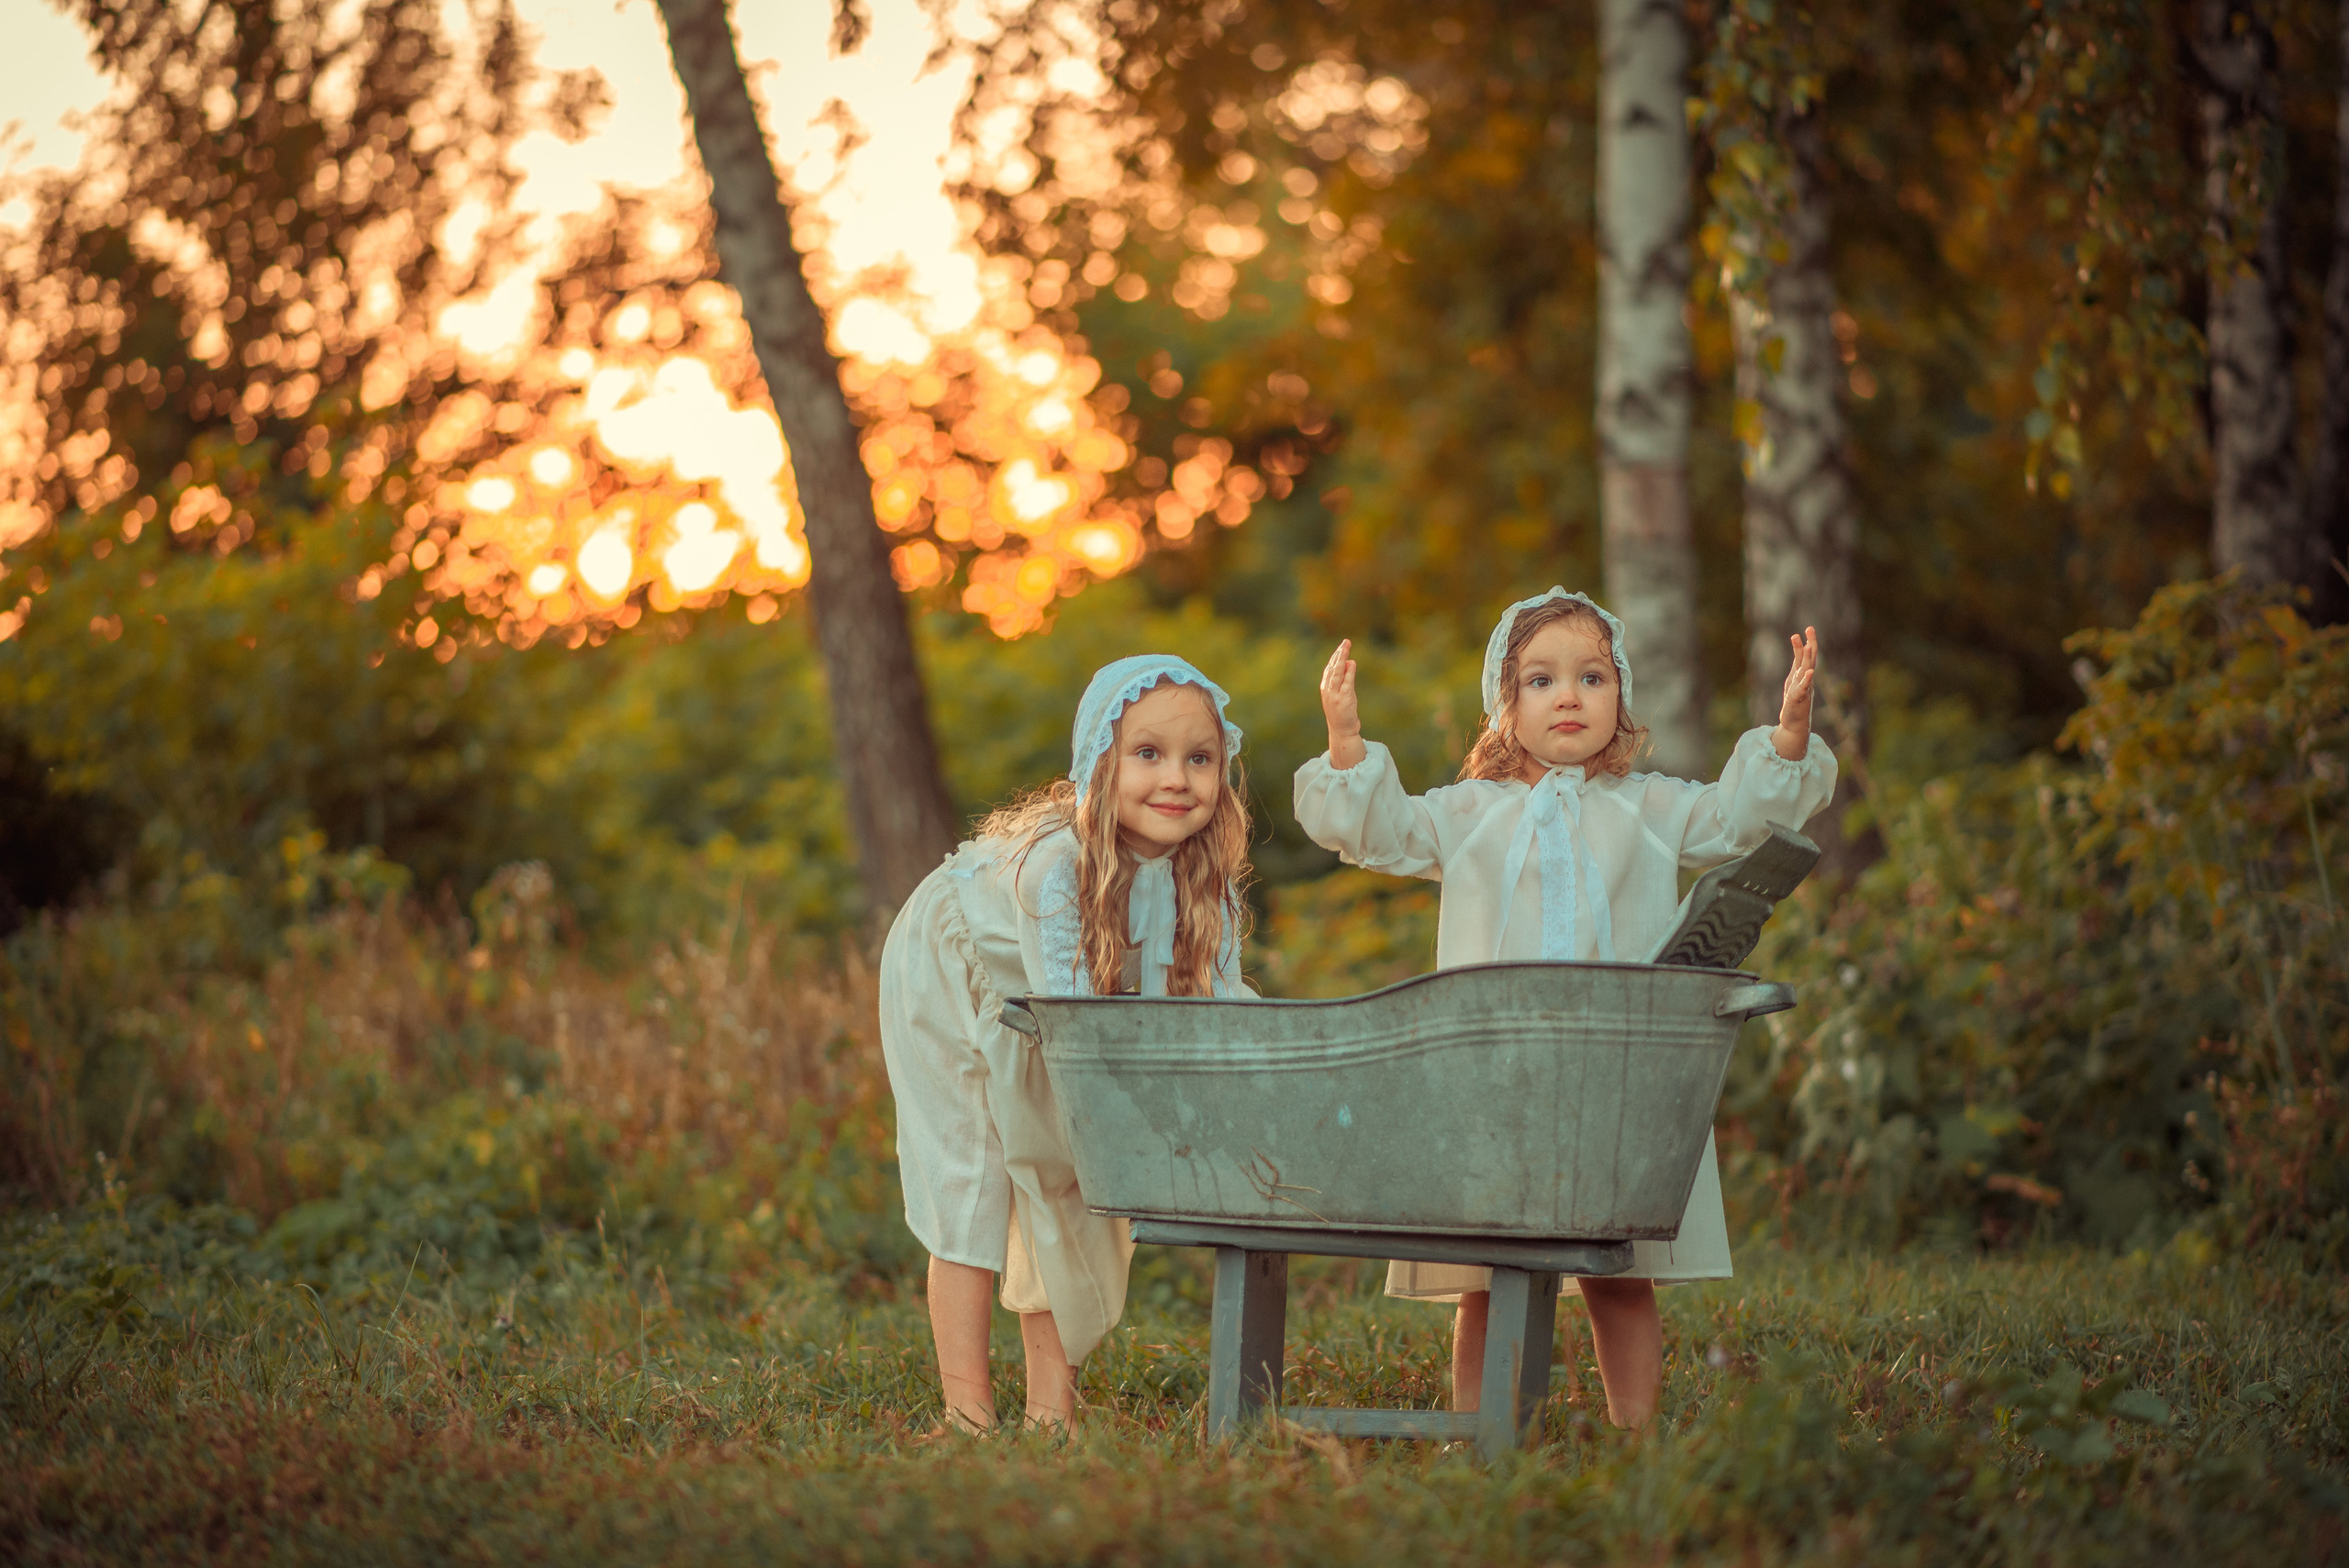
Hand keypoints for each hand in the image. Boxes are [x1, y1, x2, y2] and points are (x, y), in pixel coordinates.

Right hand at [1320, 639, 1366, 768]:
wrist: (1341, 731)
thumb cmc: (1342, 712)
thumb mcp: (1341, 693)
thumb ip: (1344, 679)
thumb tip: (1349, 662)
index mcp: (1325, 687)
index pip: (1329, 668)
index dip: (1335, 656)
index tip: (1342, 646)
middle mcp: (1328, 690)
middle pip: (1332, 667)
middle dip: (1339, 653)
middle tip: (1346, 642)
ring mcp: (1335, 694)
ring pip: (1337, 672)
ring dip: (1342, 658)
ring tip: (1347, 646)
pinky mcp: (1343, 699)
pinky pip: (1346, 682)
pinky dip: (1349, 672)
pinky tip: (1351, 663)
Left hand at [1772, 627, 1817, 759]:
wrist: (1794, 723)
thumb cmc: (1794, 701)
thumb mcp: (1793, 680)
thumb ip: (1798, 666)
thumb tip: (1801, 649)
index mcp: (1803, 675)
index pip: (1806, 655)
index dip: (1807, 642)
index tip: (1809, 628)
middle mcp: (1805, 680)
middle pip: (1809, 659)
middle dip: (1810, 644)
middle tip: (1810, 629)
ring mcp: (1803, 688)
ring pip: (1806, 671)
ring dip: (1807, 658)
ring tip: (1809, 646)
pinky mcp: (1798, 698)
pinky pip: (1802, 688)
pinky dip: (1806, 680)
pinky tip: (1809, 672)